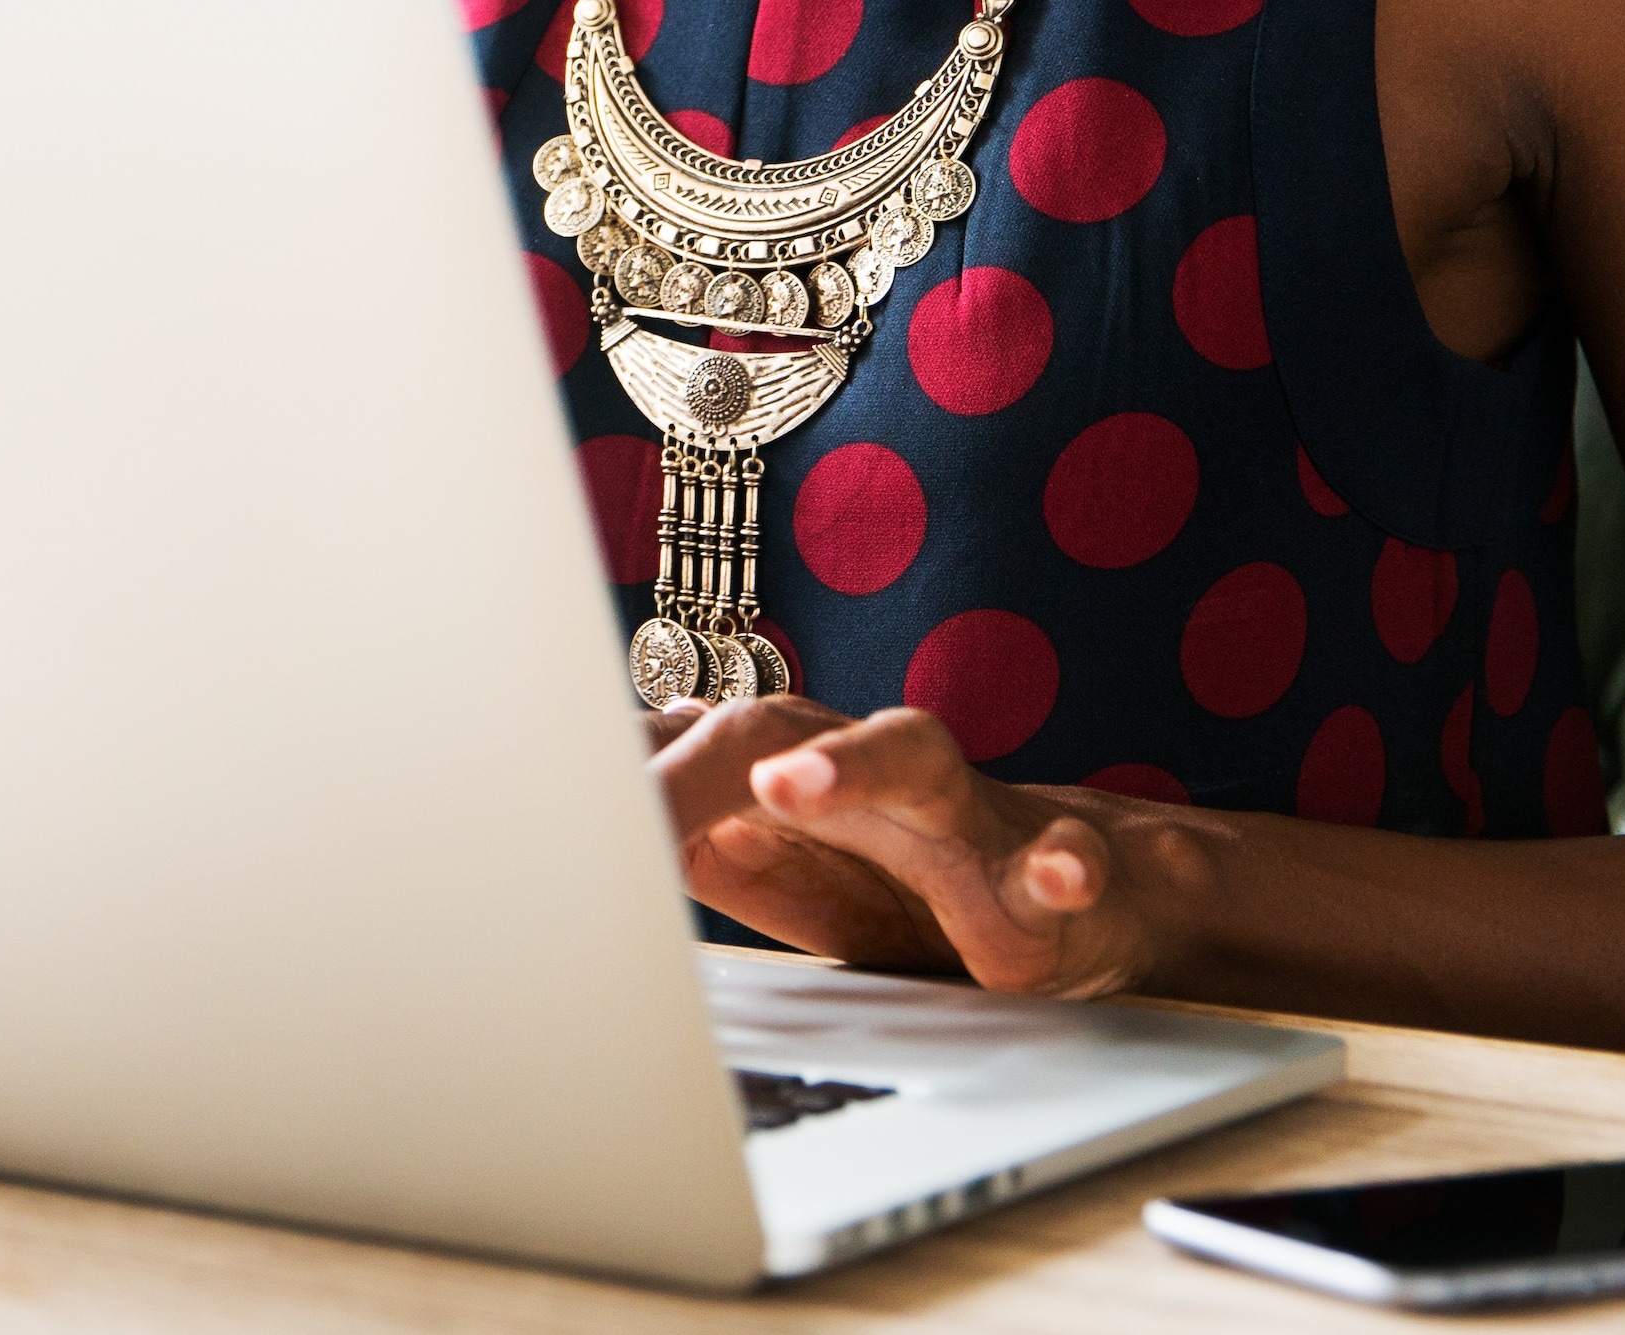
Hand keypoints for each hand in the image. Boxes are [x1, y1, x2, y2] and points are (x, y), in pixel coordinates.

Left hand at [641, 694, 1208, 999]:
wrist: (1078, 894)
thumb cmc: (915, 882)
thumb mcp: (796, 876)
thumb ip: (710, 842)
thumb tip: (603, 815)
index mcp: (806, 778)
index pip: (695, 752)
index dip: (623, 776)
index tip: (546, 806)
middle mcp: (874, 775)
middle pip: (780, 729)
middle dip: (694, 760)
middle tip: (625, 801)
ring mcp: (968, 818)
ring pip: (914, 755)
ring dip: (851, 764)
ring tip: (786, 783)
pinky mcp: (1053, 879)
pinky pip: (1066, 860)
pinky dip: (1063, 866)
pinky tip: (1058, 876)